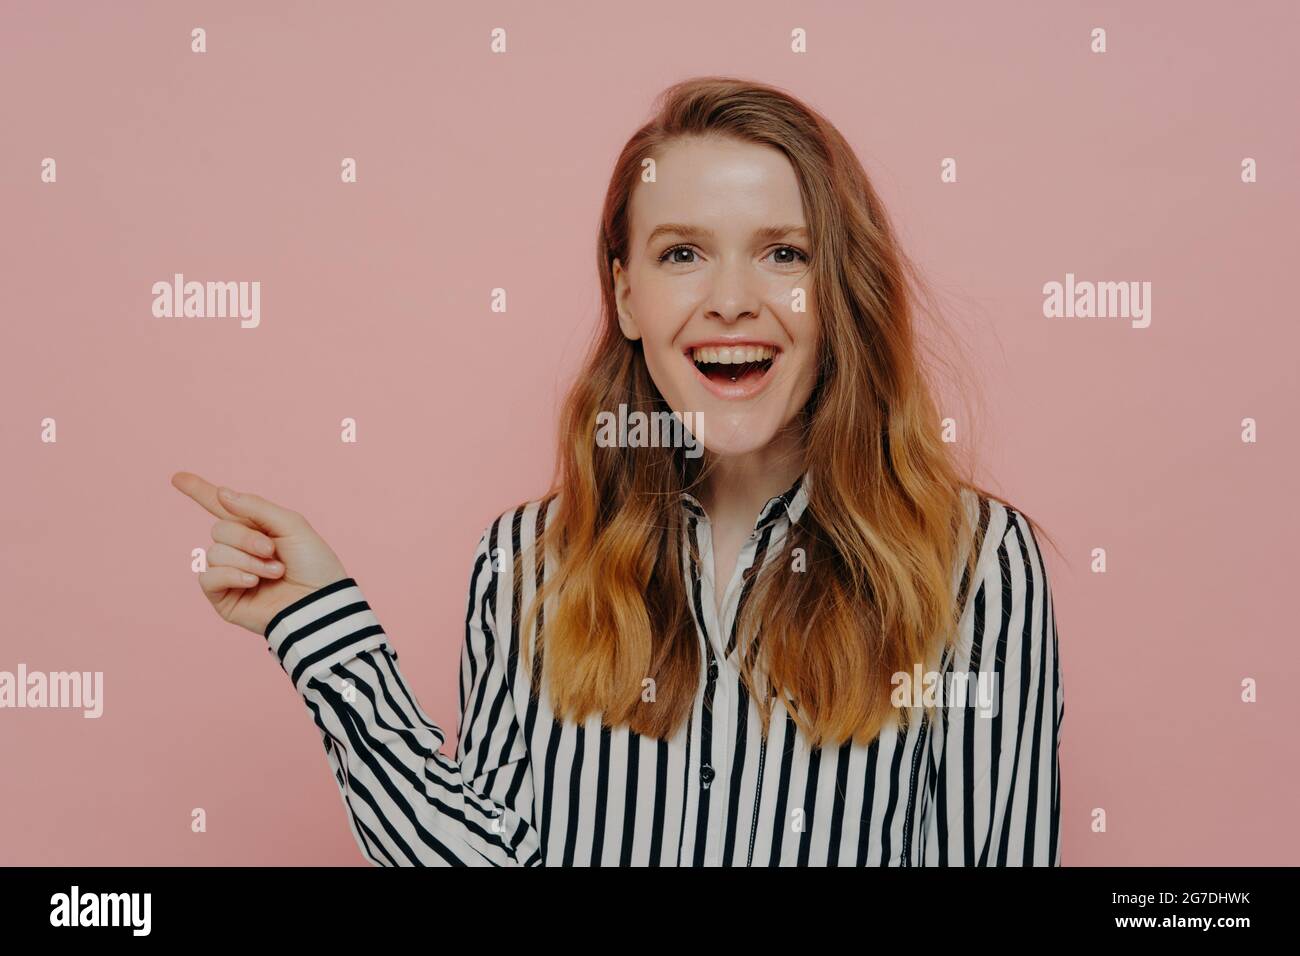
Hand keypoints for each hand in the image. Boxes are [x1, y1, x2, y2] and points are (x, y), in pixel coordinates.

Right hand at [171, 471, 349, 635]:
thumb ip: (256, 507)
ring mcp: (230, 573)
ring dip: (247, 560)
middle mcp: (239, 549)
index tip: (178, 477)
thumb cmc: (313, 565)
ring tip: (274, 572)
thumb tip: (221, 493)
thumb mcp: (291, 526)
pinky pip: (208, 577)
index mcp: (256, 528)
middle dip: (247, 538)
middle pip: (219, 529)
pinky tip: (253, 582)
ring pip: (214, 552)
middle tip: (272, 551)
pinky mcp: (224, 597)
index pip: (222, 507)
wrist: (319, 602)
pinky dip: (232, 575)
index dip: (200, 491)